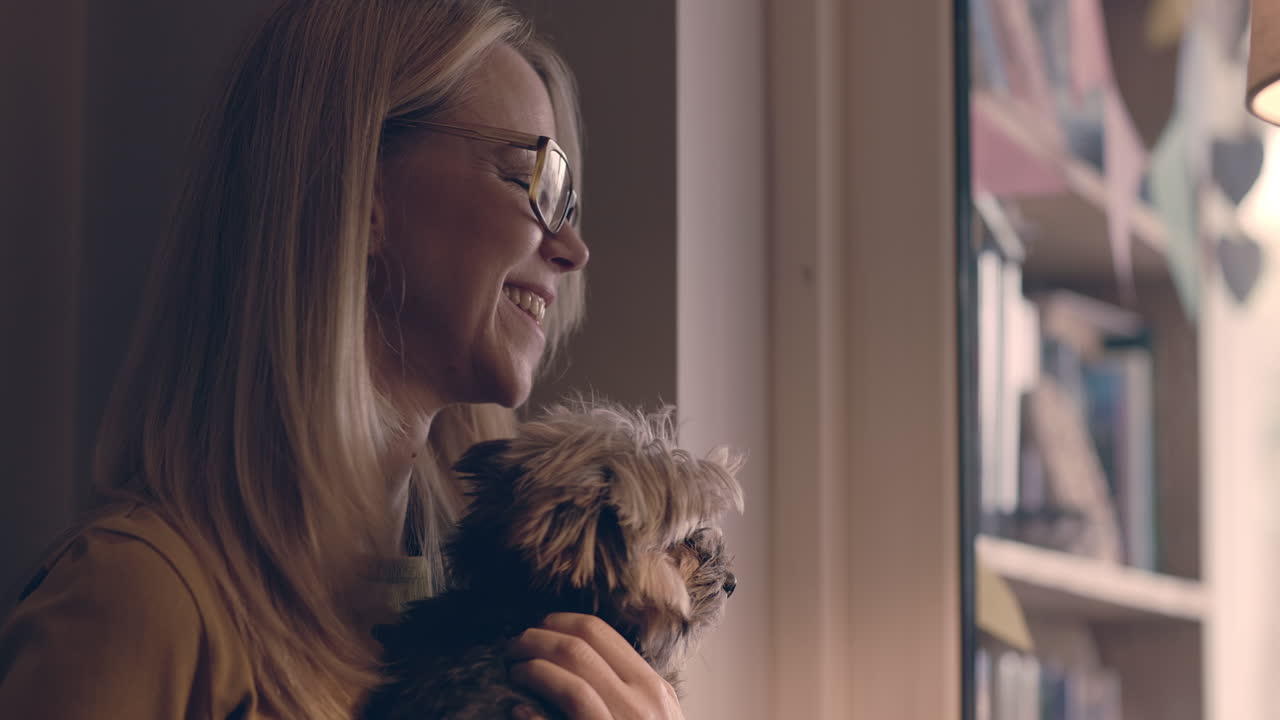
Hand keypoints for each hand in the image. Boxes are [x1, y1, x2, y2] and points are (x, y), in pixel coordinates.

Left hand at [505, 612, 684, 719]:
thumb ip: (625, 692)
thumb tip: (572, 662)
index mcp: (653, 689)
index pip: (600, 633)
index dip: (558, 623)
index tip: (537, 629)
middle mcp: (642, 701)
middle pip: (579, 644)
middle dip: (536, 638)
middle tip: (513, 646)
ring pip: (571, 670)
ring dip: (531, 664)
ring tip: (513, 672)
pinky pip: (566, 709)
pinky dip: (535, 703)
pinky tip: (518, 708)